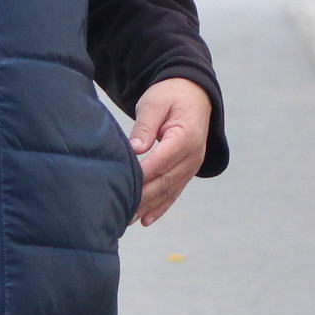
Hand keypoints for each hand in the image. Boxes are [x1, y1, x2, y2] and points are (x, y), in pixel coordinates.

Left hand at [127, 78, 211, 226]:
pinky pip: (174, 192)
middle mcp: (193, 155)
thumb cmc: (170, 96)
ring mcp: (192, 165)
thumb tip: (136, 148)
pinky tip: (146, 220)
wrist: (193, 94)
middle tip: (120, 210)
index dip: (143, 175)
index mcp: (186, 136)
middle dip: (143, 197)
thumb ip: (146, 126)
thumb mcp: (155, 103)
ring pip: (169, 190)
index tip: (123, 186)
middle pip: (166, 180)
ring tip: (127, 220)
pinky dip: (160, 207)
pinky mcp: (187, 171)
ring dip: (149, 206)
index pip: (162, 161)